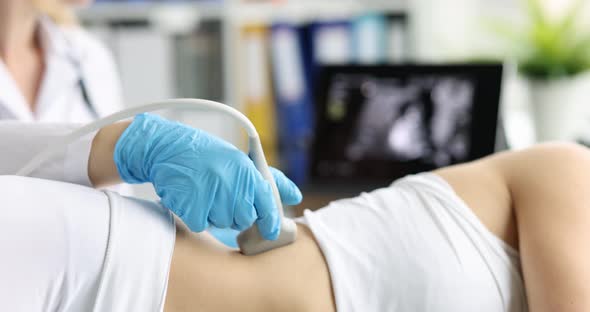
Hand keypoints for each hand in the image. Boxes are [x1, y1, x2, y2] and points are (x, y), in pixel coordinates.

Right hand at [113, 113, 301, 239]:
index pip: (266, 204)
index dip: (270, 222)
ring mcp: (211, 194)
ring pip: (222, 223)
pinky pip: (202, 224)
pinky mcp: (192, 206)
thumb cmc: (208, 156)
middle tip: (222, 194)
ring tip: (205, 191)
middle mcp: (232, 182)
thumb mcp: (241, 161)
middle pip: (244, 219)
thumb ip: (270, 180)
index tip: (271, 232)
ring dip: (215, 214)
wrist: (168, 148)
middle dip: (235, 213)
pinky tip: (192, 197)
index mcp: (246, 171)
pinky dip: (197, 216)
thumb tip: (295, 195)